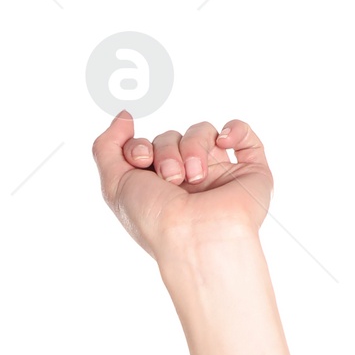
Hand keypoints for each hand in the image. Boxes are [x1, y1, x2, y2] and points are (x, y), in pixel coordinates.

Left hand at [91, 115, 272, 263]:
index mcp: (156, 189)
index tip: (141, 160)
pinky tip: (223, 142)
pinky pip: (242, 134)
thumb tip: (124, 116)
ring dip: (193, 147)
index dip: (139, 146)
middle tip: (170, 178)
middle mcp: (186, 182)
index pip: (146, 148)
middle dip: (166, 150)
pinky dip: (234, 129)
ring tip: (194, 177)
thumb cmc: (155, 220)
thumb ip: (106, 148)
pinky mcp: (248, 172)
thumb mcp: (114, 186)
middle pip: (171, 137)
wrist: (196, 238)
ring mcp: (218, 175)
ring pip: (201, 132)